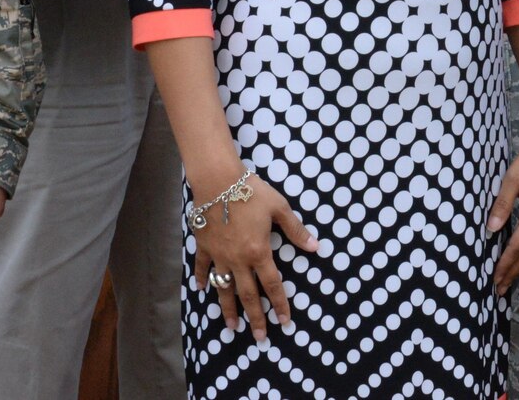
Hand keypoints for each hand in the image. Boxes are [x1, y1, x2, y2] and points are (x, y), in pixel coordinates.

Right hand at [191, 171, 318, 343]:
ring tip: (232, 327)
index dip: (280, 304)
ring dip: (229, 309)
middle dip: (256, 317)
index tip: (284, 321)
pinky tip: (203, 289)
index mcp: (259, 251)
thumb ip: (296, 230)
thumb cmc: (251, 191)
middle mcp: (238, 259)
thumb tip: (315, 247)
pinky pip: (203, 267)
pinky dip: (203, 279)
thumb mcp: (279, 208)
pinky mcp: (204, 247)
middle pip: (248, 294)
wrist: (218, 180)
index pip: (273, 284)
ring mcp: (219, 255)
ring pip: (224, 288)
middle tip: (260, 337)